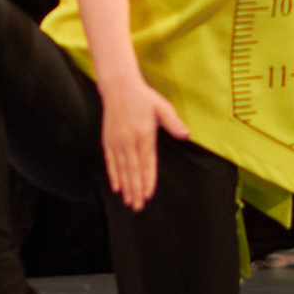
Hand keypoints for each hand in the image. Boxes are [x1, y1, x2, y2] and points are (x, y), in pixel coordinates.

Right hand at [99, 74, 189, 211]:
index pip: (147, 162)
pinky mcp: (108, 140)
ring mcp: (116, 141)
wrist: (118, 86)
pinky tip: (116, 187)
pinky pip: (110, 161)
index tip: (148, 194)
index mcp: (144, 133)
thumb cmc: (143, 97)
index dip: (147, 179)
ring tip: (129, 201)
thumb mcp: (161, 106)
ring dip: (126, 186)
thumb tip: (186, 134)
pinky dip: (113, 175)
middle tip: (138, 206)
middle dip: (135, 189)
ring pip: (121, 169)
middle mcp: (128, 140)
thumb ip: (173, 122)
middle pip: (133, 170)